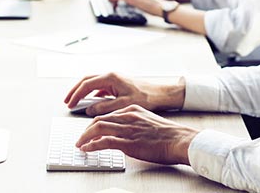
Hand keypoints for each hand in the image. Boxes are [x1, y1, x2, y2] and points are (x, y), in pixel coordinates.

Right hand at [64, 72, 184, 115]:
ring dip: (83, 91)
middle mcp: (111, 75)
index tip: (70, 104)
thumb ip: (104, 107)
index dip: (76, 95)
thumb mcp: (123, 104)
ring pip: (92, 82)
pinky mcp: (117, 84)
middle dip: (75, 90)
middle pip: (86, 80)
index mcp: (110, 78)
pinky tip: (91, 102)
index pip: (87, 85)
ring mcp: (114, 79)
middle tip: (67, 101)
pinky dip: (92, 93)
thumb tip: (90, 109)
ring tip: (75, 101)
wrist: (159, 93)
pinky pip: (100, 86)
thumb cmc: (145, 97)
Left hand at [76, 104, 197, 165]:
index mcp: (133, 110)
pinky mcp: (128, 142)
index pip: (108, 114)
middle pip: (99, 119)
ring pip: (98, 128)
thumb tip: (127, 132)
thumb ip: (136, 123)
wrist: (180, 140)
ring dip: (85, 137)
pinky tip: (87, 149)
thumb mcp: (150, 122)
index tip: (91, 130)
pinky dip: (92, 145)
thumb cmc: (169, 134)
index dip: (96, 123)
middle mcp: (128, 117)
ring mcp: (127, 129)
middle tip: (81, 138)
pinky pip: (104, 141)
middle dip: (86, 129)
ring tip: (80, 144)